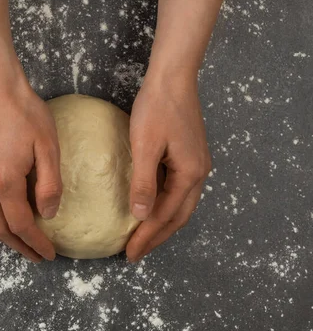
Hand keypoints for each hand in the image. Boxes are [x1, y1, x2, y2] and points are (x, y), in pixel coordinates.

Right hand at [0, 56, 61, 262]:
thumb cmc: (24, 112)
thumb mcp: (48, 146)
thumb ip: (50, 183)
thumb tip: (49, 215)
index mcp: (4, 180)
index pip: (21, 224)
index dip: (36, 242)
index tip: (49, 254)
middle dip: (19, 247)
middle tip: (36, 256)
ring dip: (0, 237)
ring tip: (18, 244)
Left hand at [126, 70, 210, 261]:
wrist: (173, 77)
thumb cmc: (157, 108)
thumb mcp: (145, 146)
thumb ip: (143, 182)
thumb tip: (140, 216)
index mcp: (190, 174)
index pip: (165, 215)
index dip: (147, 236)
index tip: (130, 253)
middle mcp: (199, 174)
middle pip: (179, 216)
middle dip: (157, 237)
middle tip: (136, 253)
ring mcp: (198, 164)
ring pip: (181, 205)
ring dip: (162, 223)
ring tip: (143, 237)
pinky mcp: (191, 156)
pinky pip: (179, 190)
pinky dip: (165, 205)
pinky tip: (151, 207)